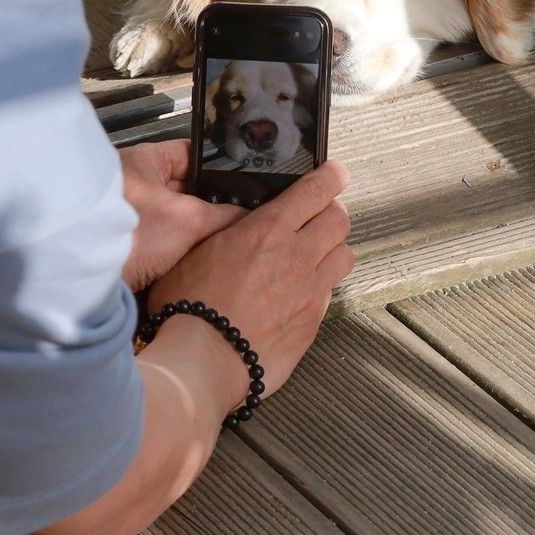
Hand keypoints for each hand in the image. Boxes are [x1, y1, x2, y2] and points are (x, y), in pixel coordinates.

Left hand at [119, 140, 242, 291]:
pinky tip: (200, 257)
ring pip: (177, 217)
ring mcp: (131, 213)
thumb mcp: (187, 219)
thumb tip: (248, 217)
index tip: (243, 181)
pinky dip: (179, 247)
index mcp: (145, 161)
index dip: (219, 167)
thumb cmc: (130, 233)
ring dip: (195, 230)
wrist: (87, 279)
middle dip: (210, 205)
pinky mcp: (127, 242)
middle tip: (239, 218)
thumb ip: (223, 215)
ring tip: (224, 239)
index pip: (192, 154)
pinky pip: (163, 239)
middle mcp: (136, 182)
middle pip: (187, 188)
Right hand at [146, 161, 353, 408]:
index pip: (316, 190)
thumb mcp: (200, 249)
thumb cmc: (190, 305)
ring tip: (313, 254)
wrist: (202, 361)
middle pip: (340, 219)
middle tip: (318, 215)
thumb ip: (231, 229)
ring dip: (332, 249)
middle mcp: (297, 256)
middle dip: (333, 211)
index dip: (331, 177)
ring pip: (344, 256)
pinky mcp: (313, 323)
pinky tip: (297, 292)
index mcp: (267, 230)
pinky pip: (329, 293)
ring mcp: (310, 291)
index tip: (335, 173)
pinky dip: (319, 285)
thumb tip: (243, 220)